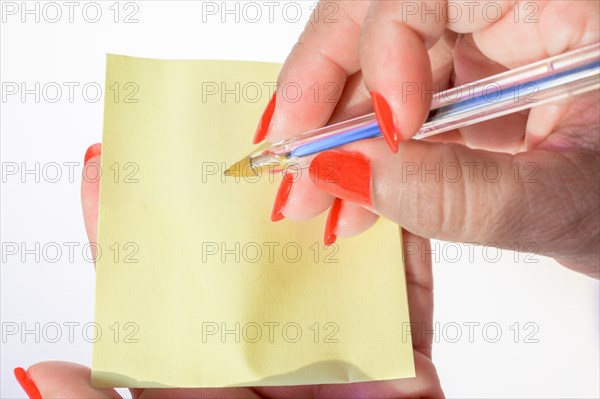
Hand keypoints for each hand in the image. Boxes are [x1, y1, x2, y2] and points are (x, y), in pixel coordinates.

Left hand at [13, 144, 442, 398]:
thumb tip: (36, 371)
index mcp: (205, 381)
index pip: (158, 293)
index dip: (131, 229)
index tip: (108, 165)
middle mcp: (266, 358)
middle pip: (247, 258)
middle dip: (238, 191)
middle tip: (227, 123)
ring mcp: (337, 357)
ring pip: (328, 261)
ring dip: (327, 202)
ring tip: (317, 135)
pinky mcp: (404, 367)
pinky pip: (406, 294)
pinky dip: (405, 243)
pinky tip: (394, 183)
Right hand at [258, 0, 598, 277]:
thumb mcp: (574, 204)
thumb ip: (463, 197)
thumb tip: (349, 176)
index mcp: (559, 0)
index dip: (382, 51)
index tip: (375, 135)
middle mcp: (513, 8)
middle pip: (379, 15)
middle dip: (323, 91)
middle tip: (289, 157)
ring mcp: (486, 44)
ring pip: (377, 62)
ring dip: (336, 132)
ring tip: (315, 197)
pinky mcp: (470, 84)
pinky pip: (398, 101)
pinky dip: (367, 150)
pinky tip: (351, 193)